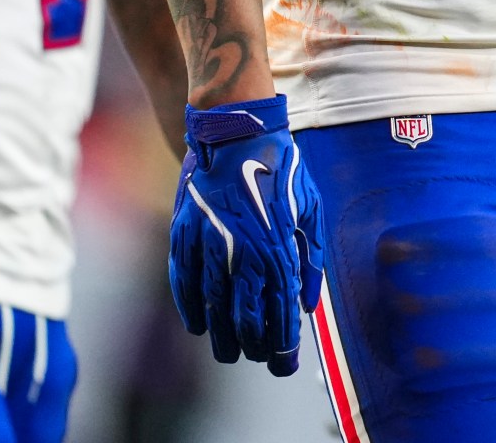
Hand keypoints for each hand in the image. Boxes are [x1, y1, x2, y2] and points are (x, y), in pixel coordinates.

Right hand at [168, 94, 328, 372]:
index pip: (280, 314)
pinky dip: (190, 307)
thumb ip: (311, 260)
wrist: (236, 131)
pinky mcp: (184, 234)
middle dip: (254, 347)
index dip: (283, 346)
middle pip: (245, 319)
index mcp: (278, 248)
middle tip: (258, 358)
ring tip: (228, 353)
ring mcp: (210, 245)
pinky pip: (184, 282)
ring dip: (221, 336)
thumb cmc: (280, 169)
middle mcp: (243, 253)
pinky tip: (196, 324)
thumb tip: (305, 305)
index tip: (285, 364)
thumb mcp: (311, 209)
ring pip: (213, 308)